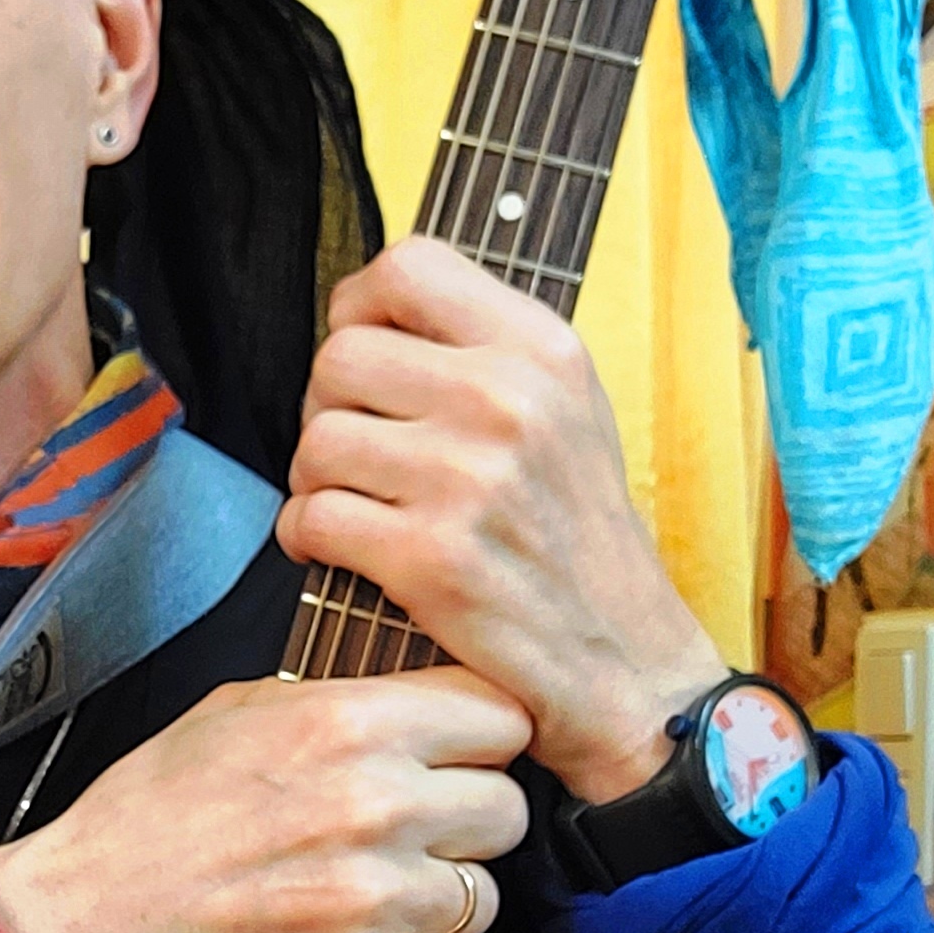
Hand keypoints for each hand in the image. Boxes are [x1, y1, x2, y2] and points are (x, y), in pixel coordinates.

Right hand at [0, 667, 528, 932]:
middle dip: (467, 825)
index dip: (479, 740)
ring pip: (484, 898)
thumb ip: (339, 700)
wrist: (72, 932)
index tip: (455, 760)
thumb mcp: (231, 712)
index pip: (500, 715)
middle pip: (508, 808)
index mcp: (347, 722)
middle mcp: (374, 803)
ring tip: (372, 902)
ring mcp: (372, 899)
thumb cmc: (142, 821)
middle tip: (412, 839)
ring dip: (441, 905)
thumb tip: (418, 699)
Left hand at [273, 239, 726, 803]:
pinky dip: (306, 539)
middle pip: (338, 356)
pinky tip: (341, 553)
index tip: (365, 358)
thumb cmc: (582, 541)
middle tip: (357, 453)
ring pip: (316, 440)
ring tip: (353, 506)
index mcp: (543, 350)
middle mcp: (509, 400)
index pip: (406, 266)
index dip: (357, 309)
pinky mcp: (430, 556)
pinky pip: (310, 516)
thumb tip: (372, 309)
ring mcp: (468, 478)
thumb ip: (486, 350)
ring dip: (315, 480)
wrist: (627, 666)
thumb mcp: (569, 412)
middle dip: (327, 409)